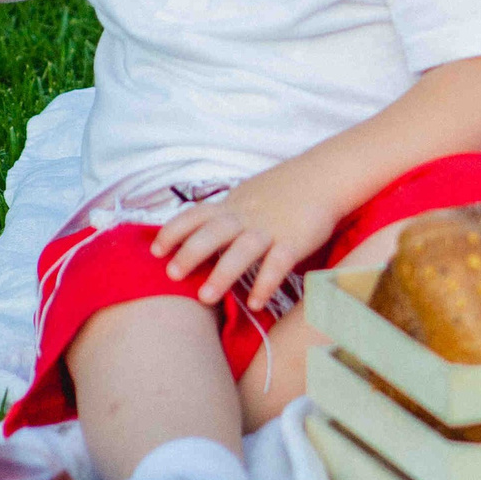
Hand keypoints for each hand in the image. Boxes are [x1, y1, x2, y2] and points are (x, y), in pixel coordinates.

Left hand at [151, 160, 346, 308]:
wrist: (325, 176)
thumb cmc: (282, 190)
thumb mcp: (246, 196)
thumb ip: (224, 215)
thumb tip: (196, 236)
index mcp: (231, 205)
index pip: (195, 215)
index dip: (173, 231)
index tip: (155, 250)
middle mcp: (246, 216)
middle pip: (213, 232)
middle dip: (190, 253)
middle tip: (172, 275)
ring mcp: (271, 228)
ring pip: (242, 249)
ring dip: (223, 273)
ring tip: (205, 297)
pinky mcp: (295, 241)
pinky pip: (278, 264)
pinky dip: (266, 283)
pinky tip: (255, 303)